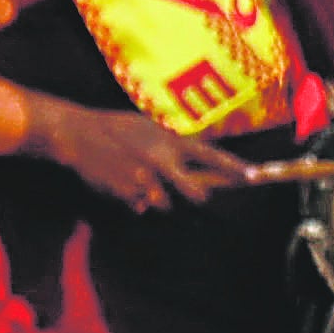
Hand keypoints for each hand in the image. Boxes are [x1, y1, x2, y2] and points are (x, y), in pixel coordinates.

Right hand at [37, 104, 254, 211]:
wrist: (78, 134)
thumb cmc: (115, 128)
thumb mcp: (148, 127)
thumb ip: (171, 146)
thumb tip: (196, 162)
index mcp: (170, 140)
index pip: (211, 156)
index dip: (235, 168)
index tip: (254, 176)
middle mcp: (163, 161)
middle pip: (196, 193)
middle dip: (194, 194)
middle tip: (184, 187)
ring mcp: (146, 180)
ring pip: (164, 203)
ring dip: (155, 195)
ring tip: (135, 174)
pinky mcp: (129, 195)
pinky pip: (140, 205)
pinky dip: (134, 197)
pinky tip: (120, 179)